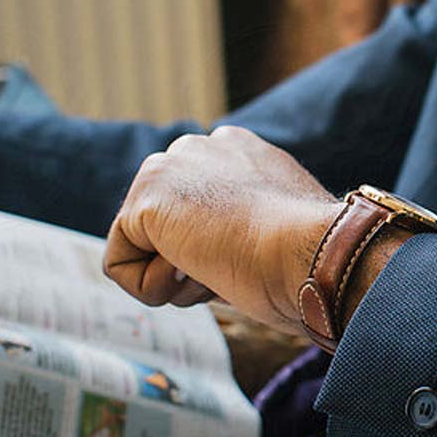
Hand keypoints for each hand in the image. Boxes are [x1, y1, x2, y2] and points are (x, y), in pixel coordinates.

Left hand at [103, 126, 343, 334]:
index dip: (218, 249)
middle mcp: (199, 147)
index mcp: (237, 150)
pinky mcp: (145, 200)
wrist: (316, 251)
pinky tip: (199, 273)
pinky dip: (153, 288)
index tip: (253, 257)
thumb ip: (243, 226)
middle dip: (191, 259)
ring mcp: (168, 168)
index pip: (195, 209)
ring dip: (178, 275)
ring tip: (225, 266)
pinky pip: (121, 266)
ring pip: (142, 245)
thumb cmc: (311, 258)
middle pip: (164, 225)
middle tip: (239, 264)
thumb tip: (215, 257)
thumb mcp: (279, 231)